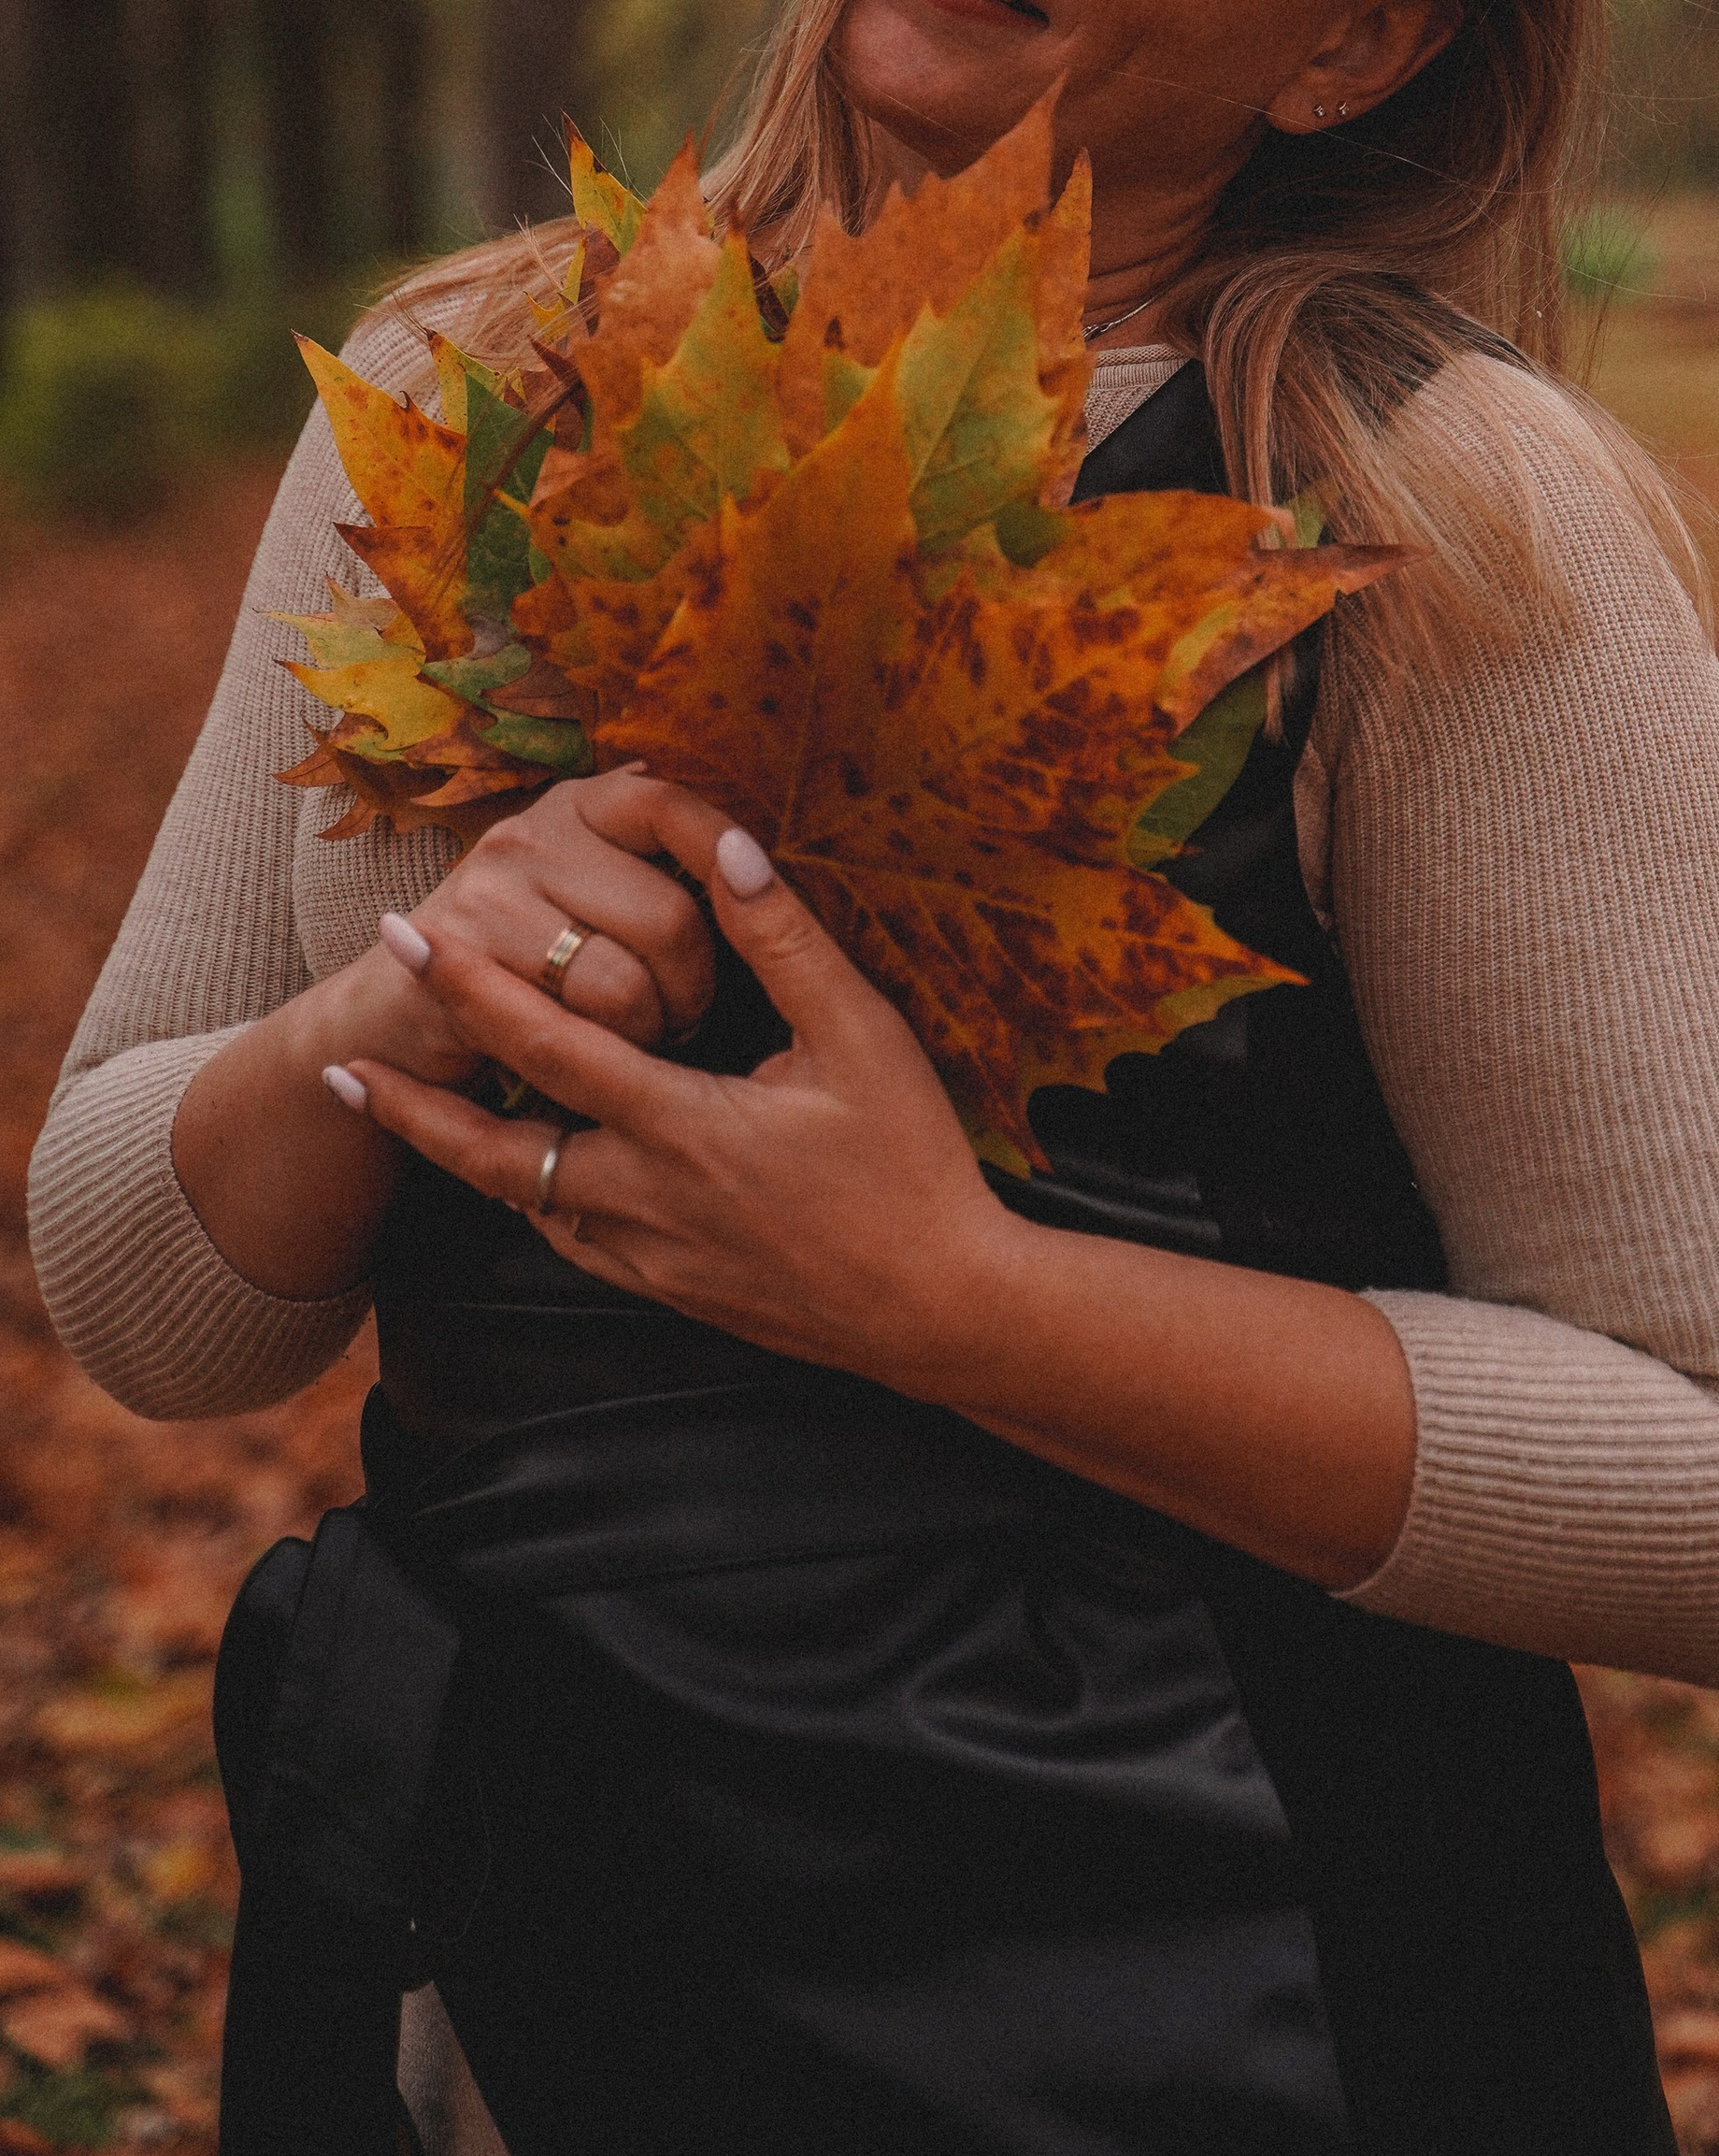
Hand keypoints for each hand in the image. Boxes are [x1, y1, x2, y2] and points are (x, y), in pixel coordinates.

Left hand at [330, 818, 1026, 1397]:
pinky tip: (519, 1177)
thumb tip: (728, 846)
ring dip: (456, 1154)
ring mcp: (651, 1256)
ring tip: (401, 1114)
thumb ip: (784, 940)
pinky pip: (570, 1241)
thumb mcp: (862, 1036)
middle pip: (493, 1149)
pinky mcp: (670, 1292)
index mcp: (682, 1126)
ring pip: (522, 1202)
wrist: (943, 1310)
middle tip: (338, 1061)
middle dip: (409, 1098)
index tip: (407, 940)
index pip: (548, 1046)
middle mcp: (645, 1198)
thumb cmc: (912, 1164)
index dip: (468, 989)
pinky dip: (528, 1200)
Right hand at [379, 768, 726, 1081]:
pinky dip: (595, 1059)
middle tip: (681, 1021)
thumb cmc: (532, 969)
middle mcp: (534, 832)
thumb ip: (659, 869)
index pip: (671, 806)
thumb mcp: (596, 899)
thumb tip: (747, 854)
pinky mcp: (459, 958)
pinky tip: (584, 1059)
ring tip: (635, 1042)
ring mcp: (490, 889)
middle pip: (671, 916)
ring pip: (627, 981)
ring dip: (646, 1034)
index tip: (753, 907)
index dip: (725, 854)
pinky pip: (573, 1026)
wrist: (399, 1023)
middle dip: (692, 990)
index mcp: (582, 806)